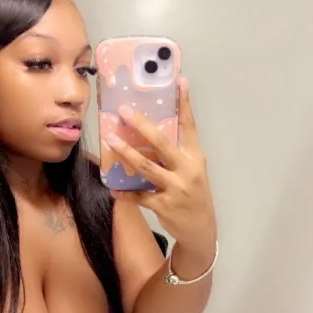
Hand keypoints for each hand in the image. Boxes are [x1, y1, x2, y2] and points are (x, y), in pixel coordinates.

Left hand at [105, 77, 216, 263]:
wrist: (202, 231)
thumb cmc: (194, 195)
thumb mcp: (193, 172)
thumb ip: (176, 154)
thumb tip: (150, 134)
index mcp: (195, 158)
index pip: (191, 126)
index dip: (185, 104)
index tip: (180, 81)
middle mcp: (188, 171)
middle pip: (163, 143)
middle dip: (142, 126)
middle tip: (124, 110)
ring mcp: (176, 189)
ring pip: (147, 167)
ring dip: (127, 153)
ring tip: (111, 140)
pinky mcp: (164, 206)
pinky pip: (139, 196)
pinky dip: (124, 192)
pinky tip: (112, 187)